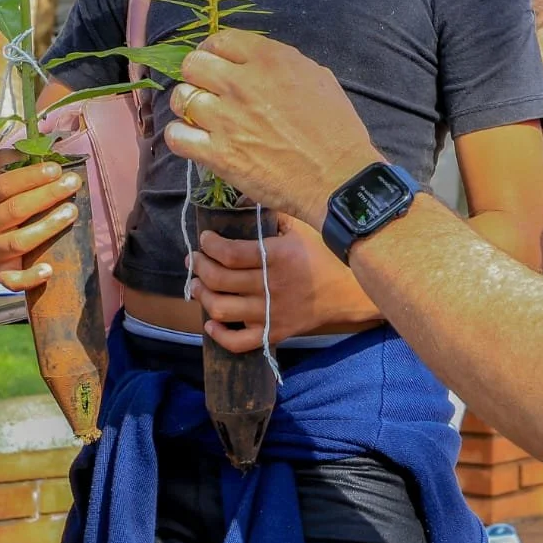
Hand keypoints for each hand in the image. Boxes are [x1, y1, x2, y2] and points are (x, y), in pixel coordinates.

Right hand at [0, 161, 82, 290]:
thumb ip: (12, 166)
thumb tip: (44, 146)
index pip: (3, 186)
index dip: (31, 177)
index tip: (56, 169)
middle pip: (15, 211)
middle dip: (47, 195)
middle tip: (72, 182)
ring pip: (19, 242)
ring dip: (48, 227)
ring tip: (72, 212)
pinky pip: (13, 281)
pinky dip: (30, 278)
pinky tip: (49, 270)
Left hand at [163, 29, 381, 228]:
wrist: (338, 178)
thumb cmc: (337, 130)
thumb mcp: (318, 79)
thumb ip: (283, 65)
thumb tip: (255, 65)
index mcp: (270, 60)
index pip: (220, 40)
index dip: (212, 51)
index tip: (215, 63)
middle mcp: (242, 84)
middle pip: (192, 64)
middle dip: (196, 75)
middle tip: (206, 89)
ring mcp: (226, 119)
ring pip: (180, 98)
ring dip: (187, 106)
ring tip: (199, 116)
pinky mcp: (218, 154)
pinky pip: (177, 136)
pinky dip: (180, 136)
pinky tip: (193, 140)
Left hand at [188, 221, 378, 352]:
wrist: (348, 292)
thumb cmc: (325, 255)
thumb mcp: (304, 228)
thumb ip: (275, 215)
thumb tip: (245, 201)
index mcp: (278, 257)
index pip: (230, 253)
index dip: (210, 245)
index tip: (205, 239)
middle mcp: (271, 286)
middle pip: (220, 280)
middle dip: (199, 267)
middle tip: (194, 260)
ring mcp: (271, 313)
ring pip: (222, 309)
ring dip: (202, 296)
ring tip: (197, 286)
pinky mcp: (274, 332)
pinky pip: (239, 342)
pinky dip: (219, 335)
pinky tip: (211, 322)